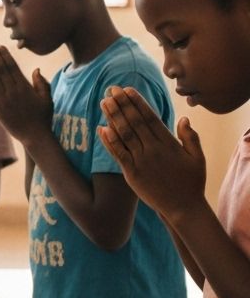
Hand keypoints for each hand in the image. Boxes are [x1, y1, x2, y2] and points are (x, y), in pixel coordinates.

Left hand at [0, 41, 51, 144]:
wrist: (35, 136)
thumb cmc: (43, 117)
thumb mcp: (47, 98)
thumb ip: (41, 83)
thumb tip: (36, 69)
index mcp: (25, 87)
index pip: (12, 67)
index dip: (4, 55)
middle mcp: (13, 92)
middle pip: (0, 69)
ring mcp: (4, 101)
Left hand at [98, 85, 206, 217]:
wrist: (183, 208)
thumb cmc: (191, 182)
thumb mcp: (197, 158)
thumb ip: (190, 137)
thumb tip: (184, 118)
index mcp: (169, 143)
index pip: (150, 117)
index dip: (137, 103)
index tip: (128, 90)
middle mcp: (153, 150)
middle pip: (134, 122)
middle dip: (122, 104)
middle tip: (111, 89)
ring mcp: (141, 161)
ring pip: (124, 135)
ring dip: (113, 117)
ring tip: (104, 102)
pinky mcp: (132, 173)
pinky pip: (118, 154)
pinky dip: (109, 141)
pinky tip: (101, 128)